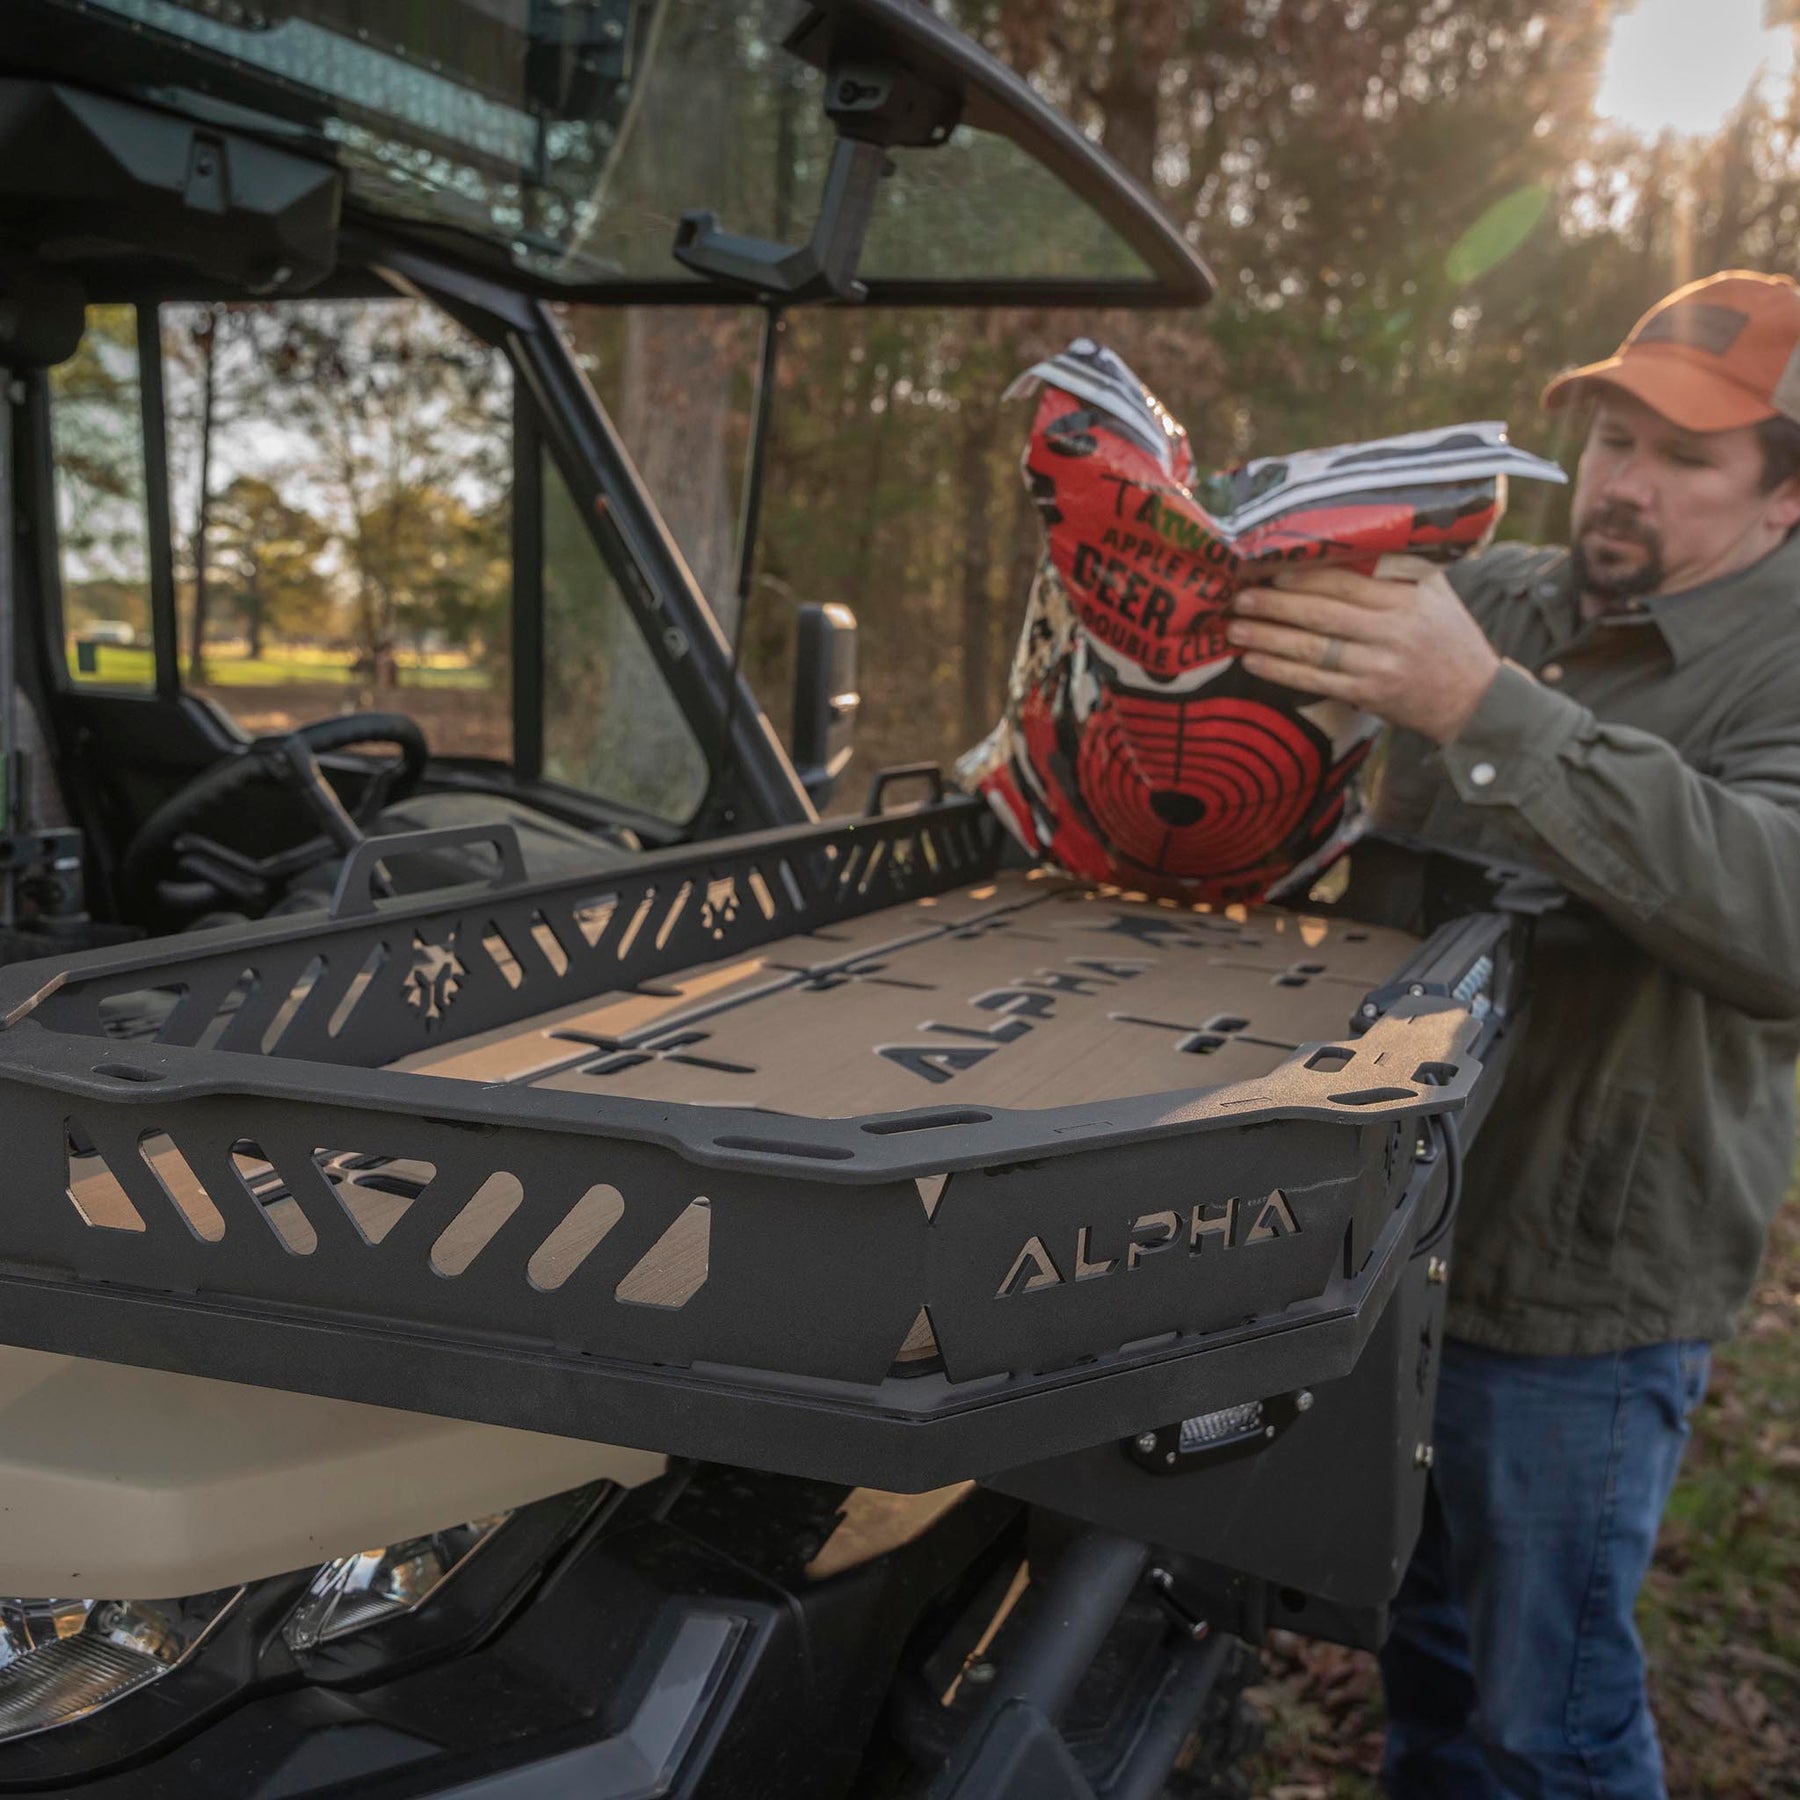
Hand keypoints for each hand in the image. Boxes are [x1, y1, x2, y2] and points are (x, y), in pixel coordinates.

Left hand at [1226, 566, 1502, 743]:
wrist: (1475, 699)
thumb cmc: (1449, 639)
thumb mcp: (1435, 594)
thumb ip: (1397, 571)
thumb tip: (1346, 545)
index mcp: (1408, 600)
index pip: (1348, 584)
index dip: (1306, 577)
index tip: (1271, 571)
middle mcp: (1393, 632)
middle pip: (1323, 615)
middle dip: (1276, 606)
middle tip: (1239, 597)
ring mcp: (1379, 666)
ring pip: (1314, 650)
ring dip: (1269, 638)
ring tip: (1235, 628)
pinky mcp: (1369, 695)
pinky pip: (1316, 682)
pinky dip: (1281, 671)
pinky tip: (1254, 660)